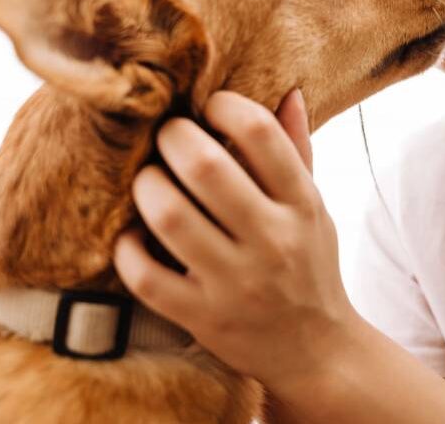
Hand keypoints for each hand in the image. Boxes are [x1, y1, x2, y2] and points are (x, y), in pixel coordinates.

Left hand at [113, 89, 360, 390]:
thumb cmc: (309, 266)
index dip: (224, 105)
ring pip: (169, 215)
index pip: (260, 133)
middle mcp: (272, 241)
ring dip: (146, 186)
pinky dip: (128, 248)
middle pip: (206, 166)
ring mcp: (235, 283)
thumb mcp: (314, 208)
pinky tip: (134, 235)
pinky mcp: (202, 319)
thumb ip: (297, 151)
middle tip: (165, 136)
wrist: (317, 352)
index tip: (209, 107)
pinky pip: (145, 276)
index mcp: (301, 204)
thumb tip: (289, 91)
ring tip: (148, 179)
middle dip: (172, 137)